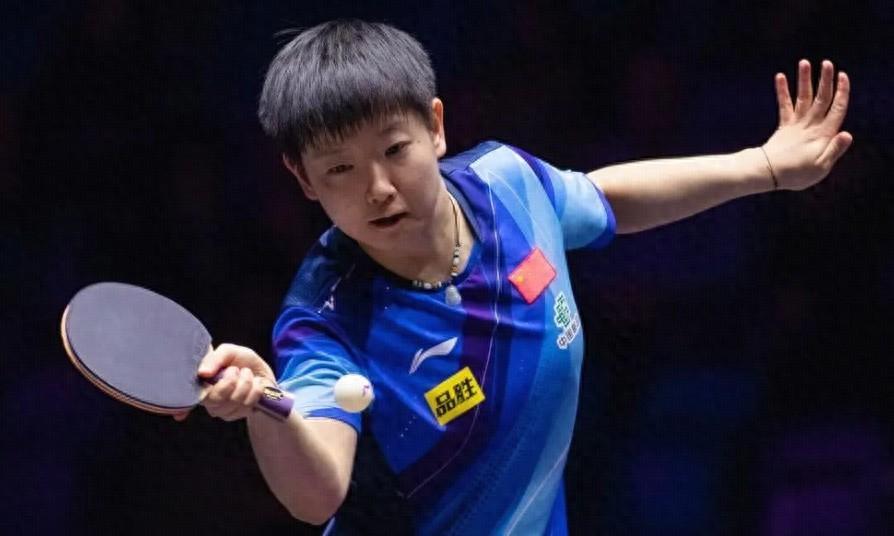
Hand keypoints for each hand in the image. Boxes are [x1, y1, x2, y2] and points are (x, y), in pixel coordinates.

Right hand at [172, 343, 277, 421]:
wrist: (262, 372)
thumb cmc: (241, 361)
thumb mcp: (229, 352)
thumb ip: (215, 358)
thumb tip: (203, 373)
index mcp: (200, 383)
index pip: (188, 396)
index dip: (183, 406)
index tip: (186, 409)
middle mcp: (208, 399)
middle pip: (214, 399)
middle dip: (230, 381)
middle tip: (235, 370)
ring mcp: (223, 410)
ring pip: (234, 400)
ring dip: (246, 382)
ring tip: (246, 374)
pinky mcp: (238, 414)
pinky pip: (248, 403)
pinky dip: (255, 388)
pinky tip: (254, 384)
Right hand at [761, 59, 851, 190]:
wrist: (770, 176)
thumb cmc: (795, 174)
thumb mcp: (820, 166)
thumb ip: (834, 149)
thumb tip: (847, 134)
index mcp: (824, 135)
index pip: (836, 108)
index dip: (841, 92)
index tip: (842, 75)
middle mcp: (813, 127)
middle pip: (821, 99)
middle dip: (825, 80)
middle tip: (825, 63)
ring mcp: (798, 126)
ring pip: (804, 98)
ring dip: (804, 81)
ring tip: (804, 63)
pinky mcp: (785, 127)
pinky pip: (785, 106)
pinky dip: (783, 92)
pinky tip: (780, 77)